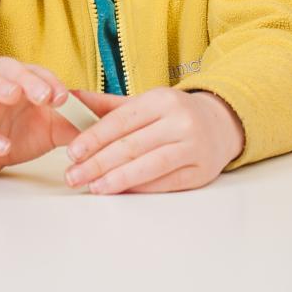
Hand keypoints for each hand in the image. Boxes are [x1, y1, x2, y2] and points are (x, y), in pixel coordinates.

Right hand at [0, 58, 77, 177]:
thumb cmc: (22, 132)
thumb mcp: (57, 127)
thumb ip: (85, 117)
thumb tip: (124, 108)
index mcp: (22, 82)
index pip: (35, 70)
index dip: (49, 80)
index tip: (64, 98)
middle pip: (5, 67)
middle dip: (25, 77)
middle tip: (43, 95)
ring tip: (13, 95)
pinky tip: (4, 146)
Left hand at [62, 88, 243, 193]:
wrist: (221, 123)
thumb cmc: (174, 115)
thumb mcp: (145, 103)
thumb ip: (107, 106)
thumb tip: (71, 99)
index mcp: (161, 100)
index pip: (121, 120)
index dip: (94, 138)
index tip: (73, 152)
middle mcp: (180, 121)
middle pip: (132, 145)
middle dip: (98, 163)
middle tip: (74, 176)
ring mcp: (193, 146)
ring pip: (149, 165)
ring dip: (117, 179)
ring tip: (93, 187)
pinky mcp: (201, 171)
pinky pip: (166, 183)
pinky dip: (141, 188)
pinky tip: (121, 191)